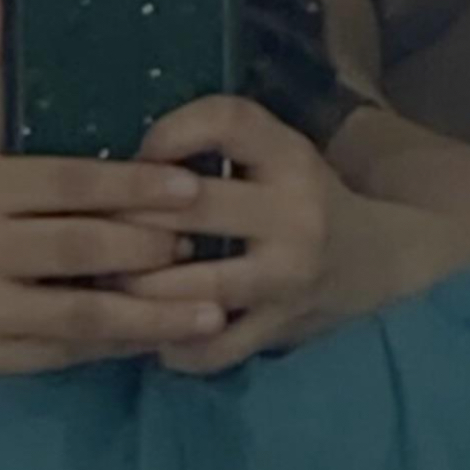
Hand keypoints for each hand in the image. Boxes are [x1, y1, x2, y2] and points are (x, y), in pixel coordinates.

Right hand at [0, 0, 225, 374]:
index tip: (190, 186)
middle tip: (203, 240)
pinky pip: (72, 355)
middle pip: (80, 249)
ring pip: (83, 314)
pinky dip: (124, 347)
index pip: (68, 184)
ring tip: (212, 308)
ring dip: (152, 311)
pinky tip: (171, 339)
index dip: (131, 185)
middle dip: (147, 246)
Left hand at [117, 97, 469, 374]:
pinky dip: (170, 343)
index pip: (224, 121)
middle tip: (91, 227)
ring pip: (192, 286)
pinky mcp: (280, 330)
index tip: (136, 158)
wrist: (379, 262)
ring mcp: (287, 279)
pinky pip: (210, 348)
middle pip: (190, 207)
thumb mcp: (275, 151)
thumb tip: (120, 162)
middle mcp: (293, 214)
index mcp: (290, 155)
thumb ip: (214, 141)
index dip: (167, 132)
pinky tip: (147, 330)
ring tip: (103, 279)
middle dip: (127, 218)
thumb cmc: (302, 197)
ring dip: (136, 285)